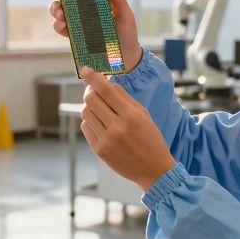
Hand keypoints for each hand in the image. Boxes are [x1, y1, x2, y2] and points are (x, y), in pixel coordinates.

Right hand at [48, 0, 142, 71]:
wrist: (126, 56)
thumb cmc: (127, 33)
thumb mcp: (126, 15)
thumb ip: (119, 0)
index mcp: (94, 1)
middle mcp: (83, 11)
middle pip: (64, 0)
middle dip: (56, 0)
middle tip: (59, 4)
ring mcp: (78, 24)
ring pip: (59, 14)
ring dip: (56, 12)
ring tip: (61, 17)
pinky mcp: (75, 37)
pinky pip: (62, 30)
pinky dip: (59, 27)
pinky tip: (63, 28)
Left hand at [78, 67, 175, 189]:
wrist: (154, 169)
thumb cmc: (150, 138)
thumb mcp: (143, 114)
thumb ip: (124, 97)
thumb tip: (105, 81)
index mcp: (131, 116)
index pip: (106, 90)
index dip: (93, 77)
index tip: (85, 69)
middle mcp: (117, 128)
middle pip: (91, 100)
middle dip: (90, 91)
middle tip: (94, 91)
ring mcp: (106, 140)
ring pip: (86, 113)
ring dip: (90, 107)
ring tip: (101, 110)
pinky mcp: (99, 150)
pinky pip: (86, 127)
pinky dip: (91, 121)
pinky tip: (101, 124)